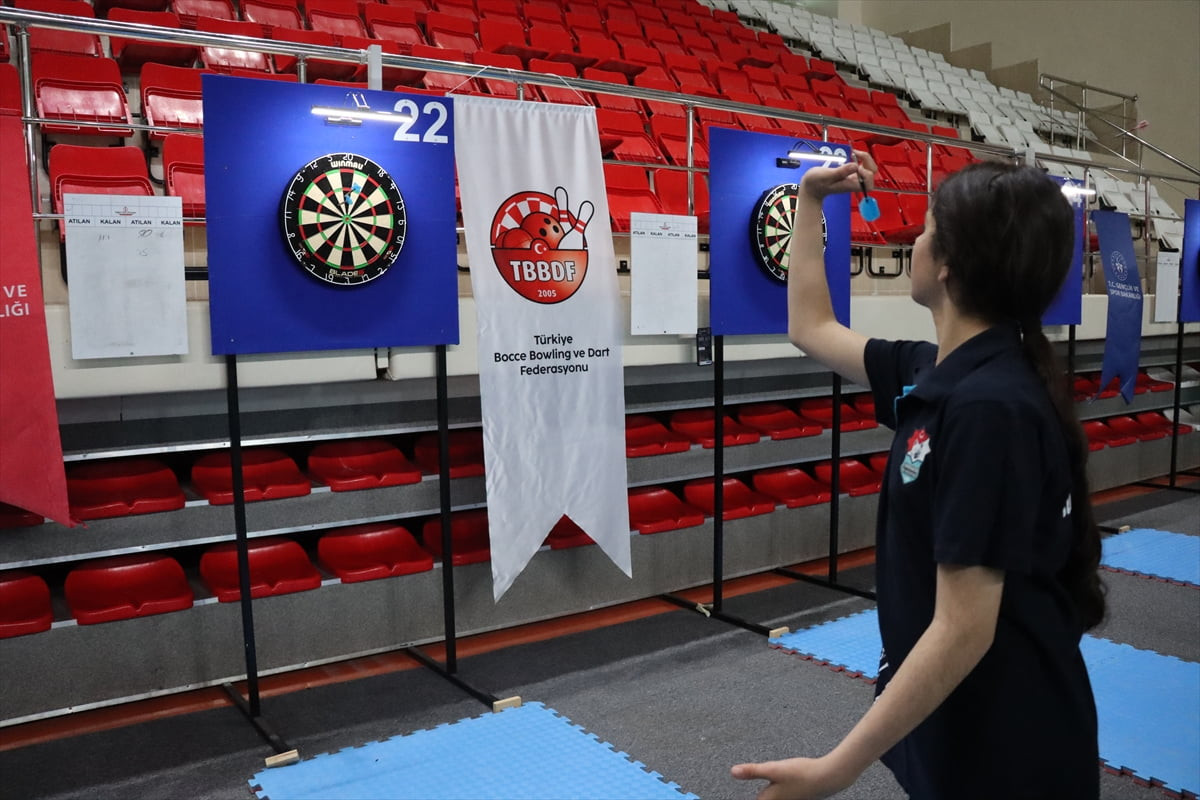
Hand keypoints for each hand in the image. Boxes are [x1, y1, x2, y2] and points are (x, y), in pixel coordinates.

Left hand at [731, 755, 855, 799]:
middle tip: (752, 783)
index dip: (750, 797)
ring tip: (763, 790)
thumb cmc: (802, 774)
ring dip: (767, 794)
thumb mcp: (774, 769)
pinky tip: (780, 785)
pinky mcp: (796, 796)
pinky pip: (781, 796)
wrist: (828, 777)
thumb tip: (733, 772)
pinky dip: (776, 792)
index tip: (741, 795)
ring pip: (772, 798)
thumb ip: (753, 771)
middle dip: (759, 795)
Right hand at [799, 149, 876, 200]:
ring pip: (869, 169)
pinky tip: (853, 155)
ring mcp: (854, 179)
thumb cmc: (816, 184)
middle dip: (867, 161)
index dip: (867, 172)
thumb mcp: (826, 175)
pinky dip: (860, 158)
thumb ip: (841, 171)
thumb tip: (855, 166)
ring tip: (855, 153)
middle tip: (857, 154)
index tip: (857, 165)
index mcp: (850, 185)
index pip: (869, 182)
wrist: (811, 188)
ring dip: (864, 158)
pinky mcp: (851, 174)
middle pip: (872, 174)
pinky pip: (862, 166)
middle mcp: (854, 183)